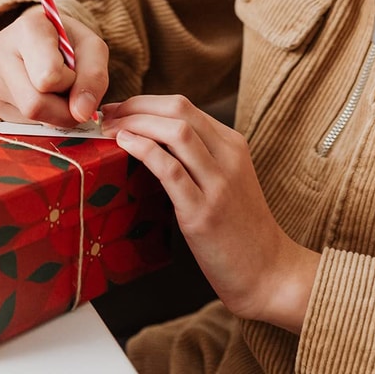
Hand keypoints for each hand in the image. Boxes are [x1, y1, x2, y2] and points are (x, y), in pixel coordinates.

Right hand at [0, 6, 108, 125]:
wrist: (45, 39)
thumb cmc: (70, 42)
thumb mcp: (93, 49)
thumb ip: (94, 77)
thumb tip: (81, 113)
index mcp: (27, 28)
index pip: (49, 77)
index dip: (71, 82)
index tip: (73, 69)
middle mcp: (0, 51)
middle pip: (35, 105)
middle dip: (63, 107)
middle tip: (70, 89)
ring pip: (29, 118)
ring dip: (53, 112)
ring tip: (53, 87)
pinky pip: (21, 124)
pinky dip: (40, 117)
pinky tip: (39, 94)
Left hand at [102, 95, 320, 332]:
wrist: (268, 272)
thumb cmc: (239, 228)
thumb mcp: (227, 179)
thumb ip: (200, 157)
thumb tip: (150, 141)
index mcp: (232, 144)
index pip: (183, 106)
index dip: (145, 102)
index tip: (118, 110)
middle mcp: (228, 156)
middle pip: (178, 109)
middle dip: (136, 106)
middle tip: (106, 116)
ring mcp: (218, 184)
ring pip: (176, 132)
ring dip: (136, 123)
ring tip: (109, 130)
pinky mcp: (203, 213)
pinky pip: (171, 170)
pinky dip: (144, 150)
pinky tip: (125, 146)